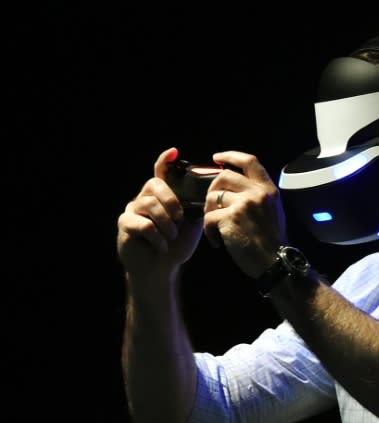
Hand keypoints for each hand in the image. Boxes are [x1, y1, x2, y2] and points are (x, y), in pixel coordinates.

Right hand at [117, 147, 203, 280]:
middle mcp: (144, 199)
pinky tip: (162, 247)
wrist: (161, 271)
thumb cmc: (176, 246)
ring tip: (172, 237)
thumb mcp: (192, 225)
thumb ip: (197, 208)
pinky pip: (142, 223)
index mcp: (162, 197)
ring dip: (165, 222)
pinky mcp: (125, 225)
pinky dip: (157, 237)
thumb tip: (210, 193)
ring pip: (148, 203)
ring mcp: (132, 211)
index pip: (161, 172)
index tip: (174, 151)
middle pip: (154, 185)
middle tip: (180, 219)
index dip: (165, 160)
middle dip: (171, 202)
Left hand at [203, 150, 287, 278]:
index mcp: (268, 189)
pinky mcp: (231, 218)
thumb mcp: (274, 211)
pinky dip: (209, 231)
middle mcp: (257, 193)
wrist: (275, 262)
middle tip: (212, 205)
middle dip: (213, 189)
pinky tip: (217, 241)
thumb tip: (238, 188)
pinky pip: (208, 218)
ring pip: (213, 197)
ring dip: (209, 212)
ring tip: (216, 228)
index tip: (217, 157)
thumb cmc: (273, 241)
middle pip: (224, 176)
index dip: (230, 155)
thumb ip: (260, 196)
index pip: (249, 161)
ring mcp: (244, 204)